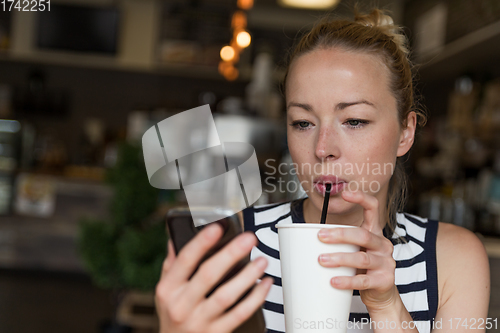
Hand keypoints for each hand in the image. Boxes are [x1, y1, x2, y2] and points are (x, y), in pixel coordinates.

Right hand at [155, 223, 273, 332]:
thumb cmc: (172, 314)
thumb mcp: (165, 291)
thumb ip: (172, 264)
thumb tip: (176, 237)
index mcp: (169, 288)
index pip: (185, 260)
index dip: (201, 242)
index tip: (217, 228)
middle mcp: (182, 304)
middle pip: (208, 275)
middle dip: (230, 254)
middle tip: (248, 239)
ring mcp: (200, 320)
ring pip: (226, 295)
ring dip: (247, 276)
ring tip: (261, 261)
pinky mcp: (217, 332)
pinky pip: (239, 314)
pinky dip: (255, 298)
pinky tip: (264, 284)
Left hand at [317, 190, 397, 311]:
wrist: (380, 292)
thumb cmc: (361, 267)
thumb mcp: (354, 249)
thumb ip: (339, 240)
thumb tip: (305, 233)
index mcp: (374, 232)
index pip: (373, 208)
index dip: (361, 199)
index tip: (345, 193)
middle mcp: (382, 244)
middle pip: (363, 234)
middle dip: (340, 234)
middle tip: (320, 236)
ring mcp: (386, 263)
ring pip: (361, 258)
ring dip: (339, 258)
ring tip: (322, 260)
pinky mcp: (384, 281)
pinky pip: (363, 280)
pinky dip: (347, 281)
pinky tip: (333, 281)